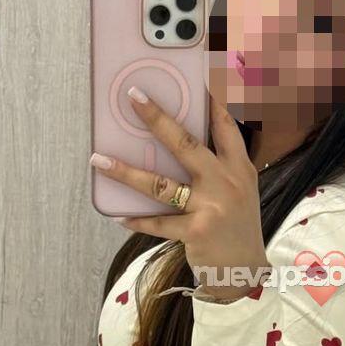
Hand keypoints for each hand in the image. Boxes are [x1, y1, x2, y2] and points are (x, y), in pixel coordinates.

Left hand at [90, 87, 269, 297]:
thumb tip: (178, 143)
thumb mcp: (239, 192)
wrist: (245, 273)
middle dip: (156, 117)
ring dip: (125, 171)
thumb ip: (218, 167)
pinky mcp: (196, 231)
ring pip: (160, 184)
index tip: (198, 72)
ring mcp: (211, 207)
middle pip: (185, 143)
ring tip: (99, 160)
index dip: (212, 99)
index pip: (225, 126)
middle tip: (132, 96)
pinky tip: (118, 215)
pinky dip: (137, 220)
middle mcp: (226, 182)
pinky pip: (159, 223)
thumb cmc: (237, 228)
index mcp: (239, 168)